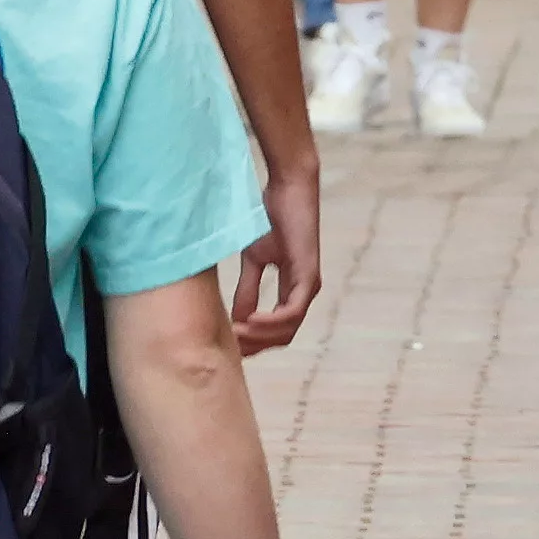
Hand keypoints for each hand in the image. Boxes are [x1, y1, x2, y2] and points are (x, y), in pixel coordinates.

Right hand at [234, 164, 323, 355]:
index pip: (277, 331)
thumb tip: (236, 321)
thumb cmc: (271, 220)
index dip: (254, 342)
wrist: (288, 189)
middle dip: (255, 346)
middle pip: (283, 337)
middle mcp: (305, 293)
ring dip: (259, 337)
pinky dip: (271, 321)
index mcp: (293, 291)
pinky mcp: (309, 276)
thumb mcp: (253, 262)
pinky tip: (250, 322)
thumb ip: (247, 290)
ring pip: (288, 330)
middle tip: (229, 348)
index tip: (229, 346)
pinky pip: (292, 311)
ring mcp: (309, 285)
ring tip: (235, 335)